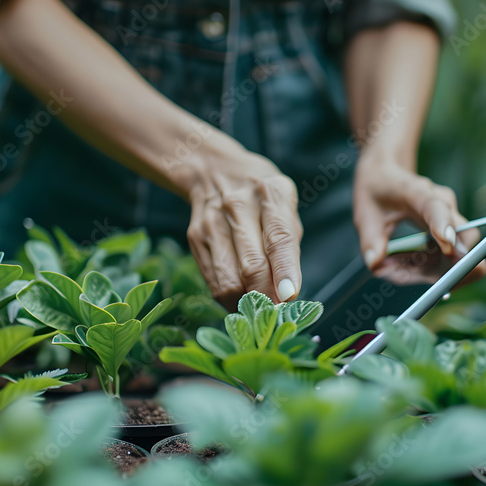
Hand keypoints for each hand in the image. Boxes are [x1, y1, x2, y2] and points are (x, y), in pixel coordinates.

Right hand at [185, 150, 302, 309]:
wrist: (215, 171)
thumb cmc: (262, 197)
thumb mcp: (284, 207)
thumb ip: (288, 248)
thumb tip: (287, 296)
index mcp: (271, 194)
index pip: (279, 238)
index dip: (285, 271)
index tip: (290, 297)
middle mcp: (238, 206)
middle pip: (251, 266)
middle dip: (266, 298)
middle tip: (278, 314)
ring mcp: (212, 222)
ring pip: (229, 281)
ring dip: (247, 304)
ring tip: (260, 311)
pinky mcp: (195, 238)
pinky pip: (214, 282)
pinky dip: (230, 299)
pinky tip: (241, 299)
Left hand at [353, 156, 485, 285]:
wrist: (388, 172)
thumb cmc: (377, 190)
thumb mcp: (364, 213)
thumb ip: (370, 240)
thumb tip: (377, 265)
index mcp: (417, 192)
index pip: (435, 207)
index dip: (443, 226)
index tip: (448, 247)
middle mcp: (442, 204)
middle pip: (466, 236)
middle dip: (459, 266)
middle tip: (433, 285)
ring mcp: (449, 218)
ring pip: (459, 254)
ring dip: (436, 271)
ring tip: (399, 268)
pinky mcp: (450, 233)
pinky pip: (449, 259)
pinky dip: (431, 269)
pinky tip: (406, 265)